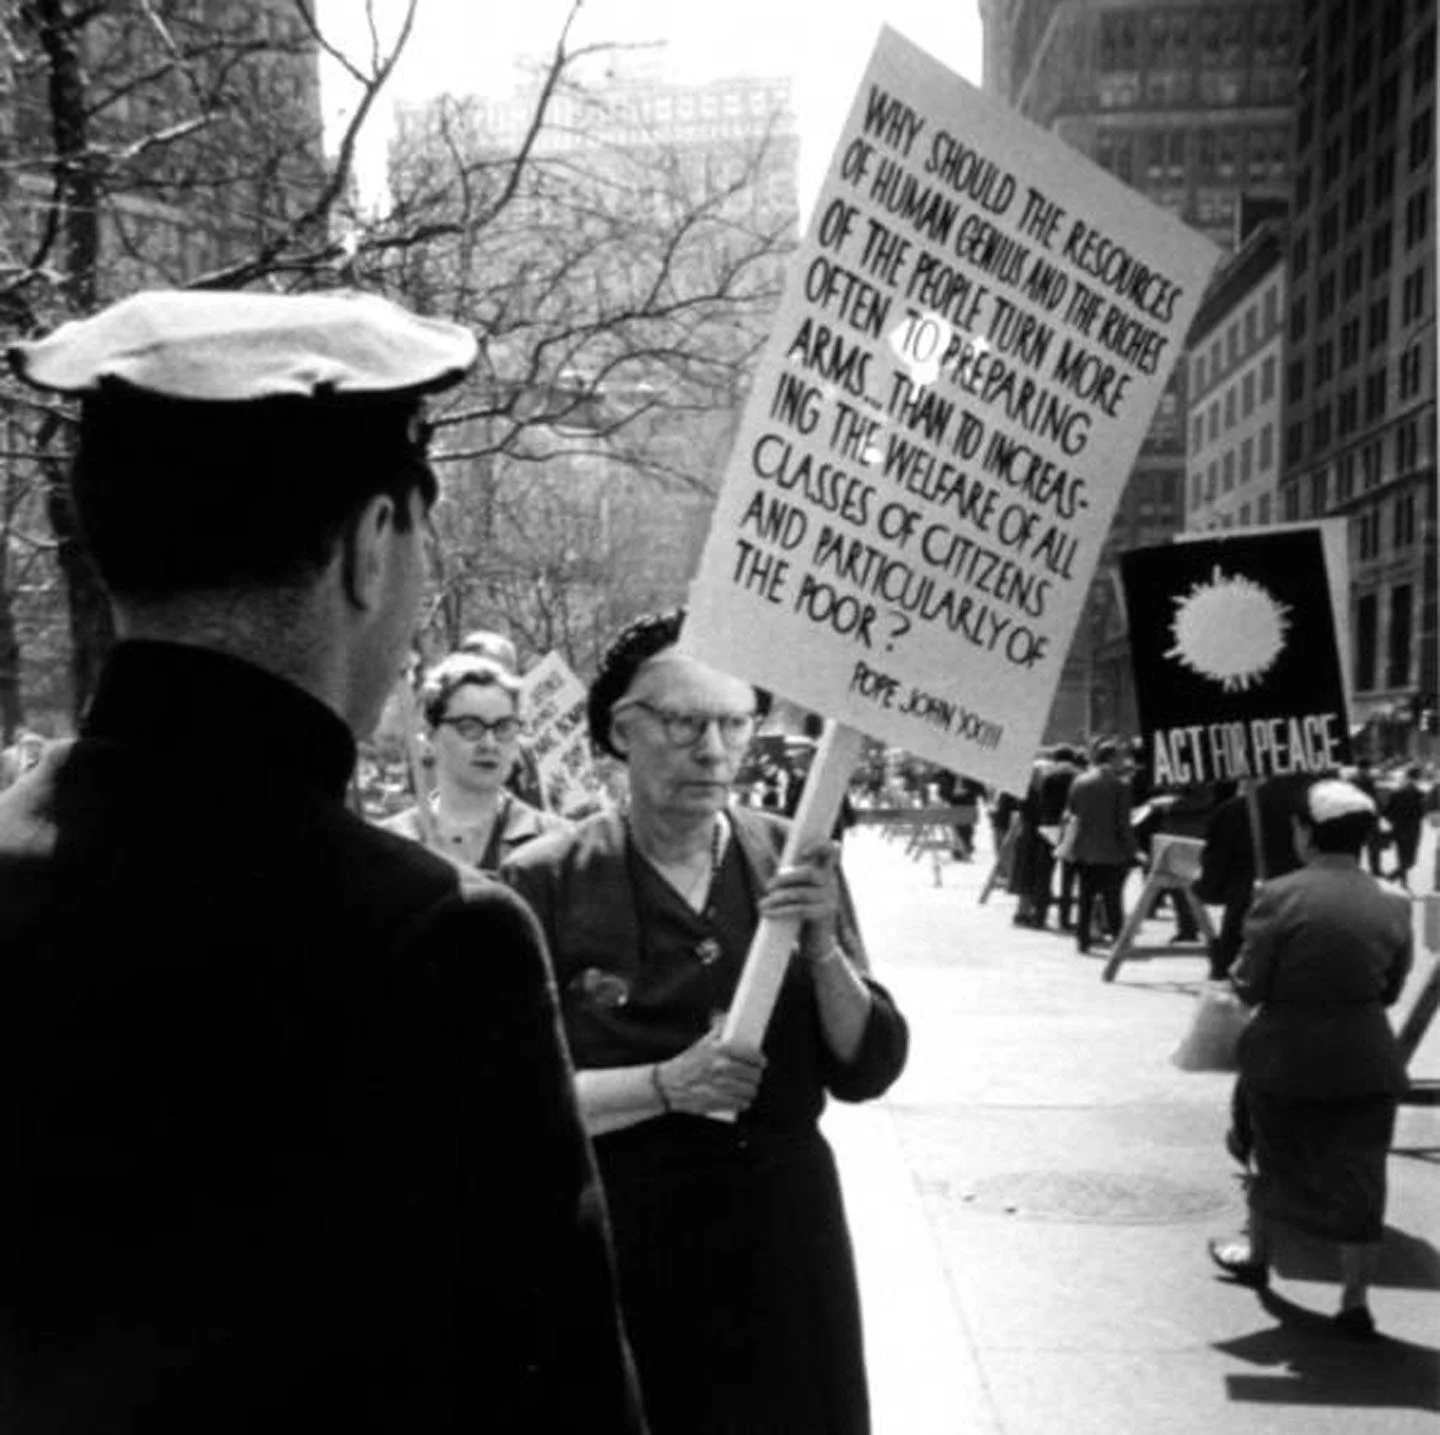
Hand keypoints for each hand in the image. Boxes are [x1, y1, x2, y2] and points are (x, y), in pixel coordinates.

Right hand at [657, 1022, 765, 1117]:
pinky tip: (742, 1099)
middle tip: (755, 1075)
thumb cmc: (687, 1063)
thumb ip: (718, 1029)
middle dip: (756, 1075)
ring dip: (751, 1090)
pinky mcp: (718, 1103)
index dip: (759, 1059)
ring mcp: (720, 1087)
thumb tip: (729, 1016)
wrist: (667, 1085)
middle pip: (753, 1074)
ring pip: (749, 1091)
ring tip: (749, 1088)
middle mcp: (721, 1068)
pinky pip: (740, 1104)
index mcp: (719, 1051)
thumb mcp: (702, 1043)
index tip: (761, 1061)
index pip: (751, 1055)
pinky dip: (743, 1102)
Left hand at [757, 840, 841, 960]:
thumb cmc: (804, 911)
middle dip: (784, 878)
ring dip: (777, 898)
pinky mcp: (824, 914)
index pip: (830, 851)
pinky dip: (781, 911)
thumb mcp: (802, 890)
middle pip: (809, 873)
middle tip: (768, 886)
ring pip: (801, 893)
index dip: (819, 847)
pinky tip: (768, 913)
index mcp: (825, 871)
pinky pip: (800, 909)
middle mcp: (831, 882)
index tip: (802, 854)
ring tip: (762, 904)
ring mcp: (830, 898)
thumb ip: (794, 878)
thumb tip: (776, 874)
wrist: (816, 941)